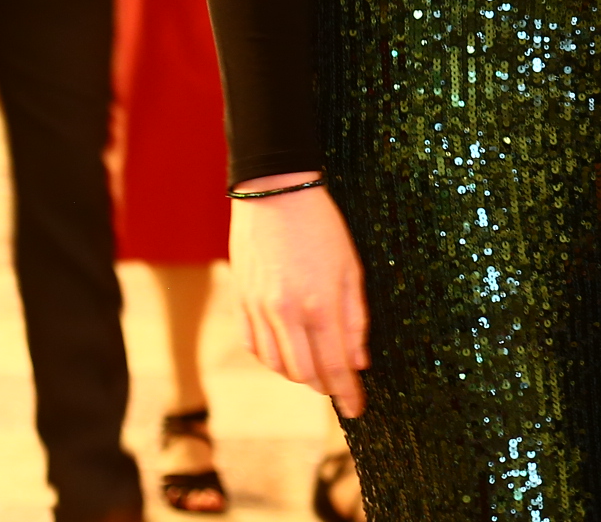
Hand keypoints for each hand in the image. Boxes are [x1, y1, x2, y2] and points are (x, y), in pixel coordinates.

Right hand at [229, 178, 369, 416]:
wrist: (274, 192)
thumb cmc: (321, 226)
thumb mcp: (351, 268)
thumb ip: (355, 319)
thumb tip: (359, 361)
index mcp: (320, 305)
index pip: (335, 366)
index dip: (348, 393)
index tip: (358, 408)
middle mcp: (286, 314)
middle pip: (306, 374)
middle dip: (326, 388)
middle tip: (342, 391)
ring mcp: (259, 310)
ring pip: (278, 365)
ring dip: (300, 375)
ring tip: (318, 371)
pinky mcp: (241, 302)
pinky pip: (255, 347)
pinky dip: (273, 359)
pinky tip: (288, 354)